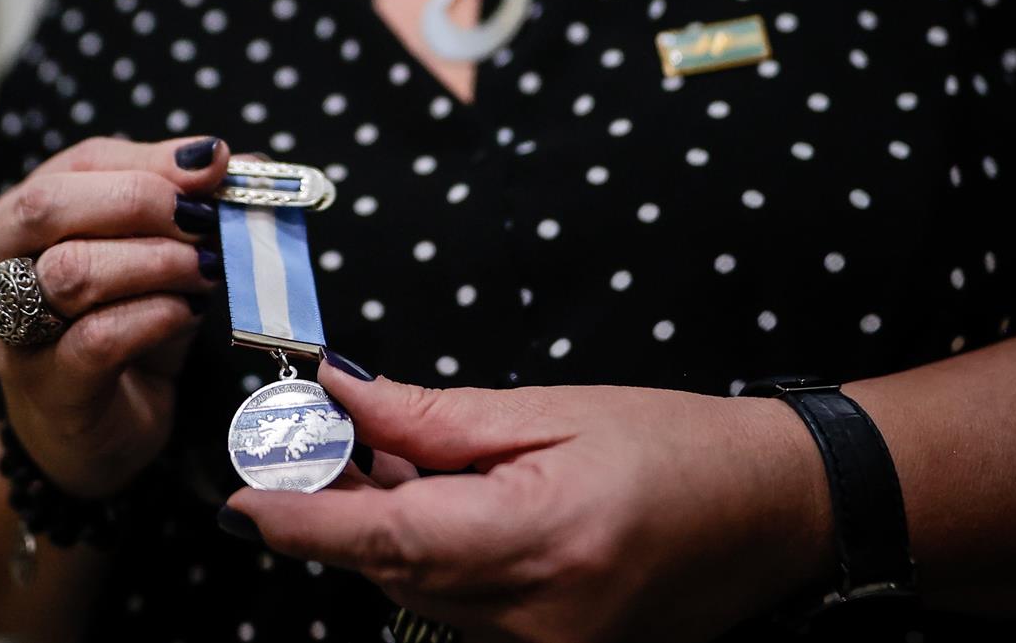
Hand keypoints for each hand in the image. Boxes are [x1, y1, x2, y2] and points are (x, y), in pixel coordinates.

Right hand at [0, 135, 229, 496]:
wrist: (100, 433)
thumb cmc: (122, 329)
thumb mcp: (149, 255)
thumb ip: (180, 205)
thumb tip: (238, 161)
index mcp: (11, 219)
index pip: (79, 164)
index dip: (152, 160)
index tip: (215, 164)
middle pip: (48, 206)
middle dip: (139, 201)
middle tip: (202, 219)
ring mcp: (9, 332)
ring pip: (72, 271)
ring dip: (157, 262)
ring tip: (205, 269)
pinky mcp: (47, 387)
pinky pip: (100, 337)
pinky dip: (157, 315)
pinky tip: (187, 312)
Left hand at [226, 365, 836, 642]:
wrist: (777, 513)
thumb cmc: (679, 447)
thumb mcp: (553, 410)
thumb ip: (436, 417)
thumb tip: (343, 396)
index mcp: (539, 540)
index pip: (386, 540)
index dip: (301, 520)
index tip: (238, 497)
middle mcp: (536, 619)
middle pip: (391, 568)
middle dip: (336, 507)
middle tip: (303, 435)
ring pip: (418, 592)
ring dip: (385, 530)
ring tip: (381, 456)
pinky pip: (459, 608)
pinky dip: (431, 557)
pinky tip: (437, 503)